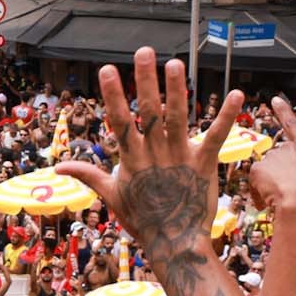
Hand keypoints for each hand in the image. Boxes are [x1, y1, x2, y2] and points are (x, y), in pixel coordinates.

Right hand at [58, 49, 240, 277]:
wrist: (175, 243)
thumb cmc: (142, 220)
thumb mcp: (112, 195)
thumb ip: (88, 175)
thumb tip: (58, 168)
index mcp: (132, 158)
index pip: (120, 121)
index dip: (113, 95)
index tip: (106, 70)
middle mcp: (155, 153)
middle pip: (150, 112)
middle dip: (146, 81)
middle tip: (145, 52)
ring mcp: (180, 157)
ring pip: (178, 118)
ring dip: (177, 90)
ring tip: (175, 64)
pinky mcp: (203, 164)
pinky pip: (216, 136)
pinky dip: (227, 116)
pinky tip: (237, 95)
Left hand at [247, 98, 295, 219]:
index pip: (293, 125)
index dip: (283, 112)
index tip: (274, 99)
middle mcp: (287, 148)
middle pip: (277, 162)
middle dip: (278, 177)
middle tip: (289, 193)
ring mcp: (272, 157)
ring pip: (265, 174)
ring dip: (269, 186)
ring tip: (282, 198)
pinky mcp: (258, 168)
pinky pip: (254, 182)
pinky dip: (258, 193)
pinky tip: (269, 201)